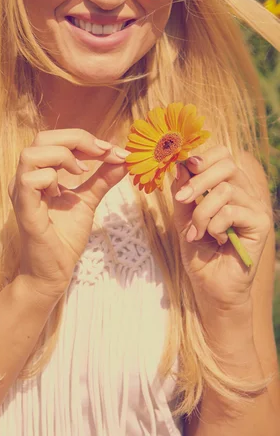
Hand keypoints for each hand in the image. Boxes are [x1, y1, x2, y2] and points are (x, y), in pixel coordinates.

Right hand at [9, 129, 128, 302]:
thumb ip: (103, 178)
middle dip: (76, 139)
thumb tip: (123, 157)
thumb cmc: (65, 237)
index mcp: (38, 173)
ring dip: (63, 156)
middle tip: (102, 152)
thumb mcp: (88, 201)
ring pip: (31, 154)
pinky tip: (63, 192)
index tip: (111, 149)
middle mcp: (25, 178)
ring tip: (82, 171)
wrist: (53, 273)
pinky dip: (51, 178)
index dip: (84, 138)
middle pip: (41, 138)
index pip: (55, 139)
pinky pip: (30, 180)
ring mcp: (21, 193)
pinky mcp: (24, 210)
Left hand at [171, 145, 271, 309]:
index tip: (185, 168)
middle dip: (198, 181)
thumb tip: (180, 165)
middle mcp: (245, 192)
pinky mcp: (260, 224)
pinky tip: (215, 239)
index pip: (223, 155)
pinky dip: (214, 225)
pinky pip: (231, 211)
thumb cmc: (198, 250)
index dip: (204, 157)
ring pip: (225, 190)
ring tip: (196, 232)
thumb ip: (182, 191)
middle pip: (226, 165)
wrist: (210, 287)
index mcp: (229, 185)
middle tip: (183, 200)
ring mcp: (255, 207)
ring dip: (202, 212)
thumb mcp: (182, 216)